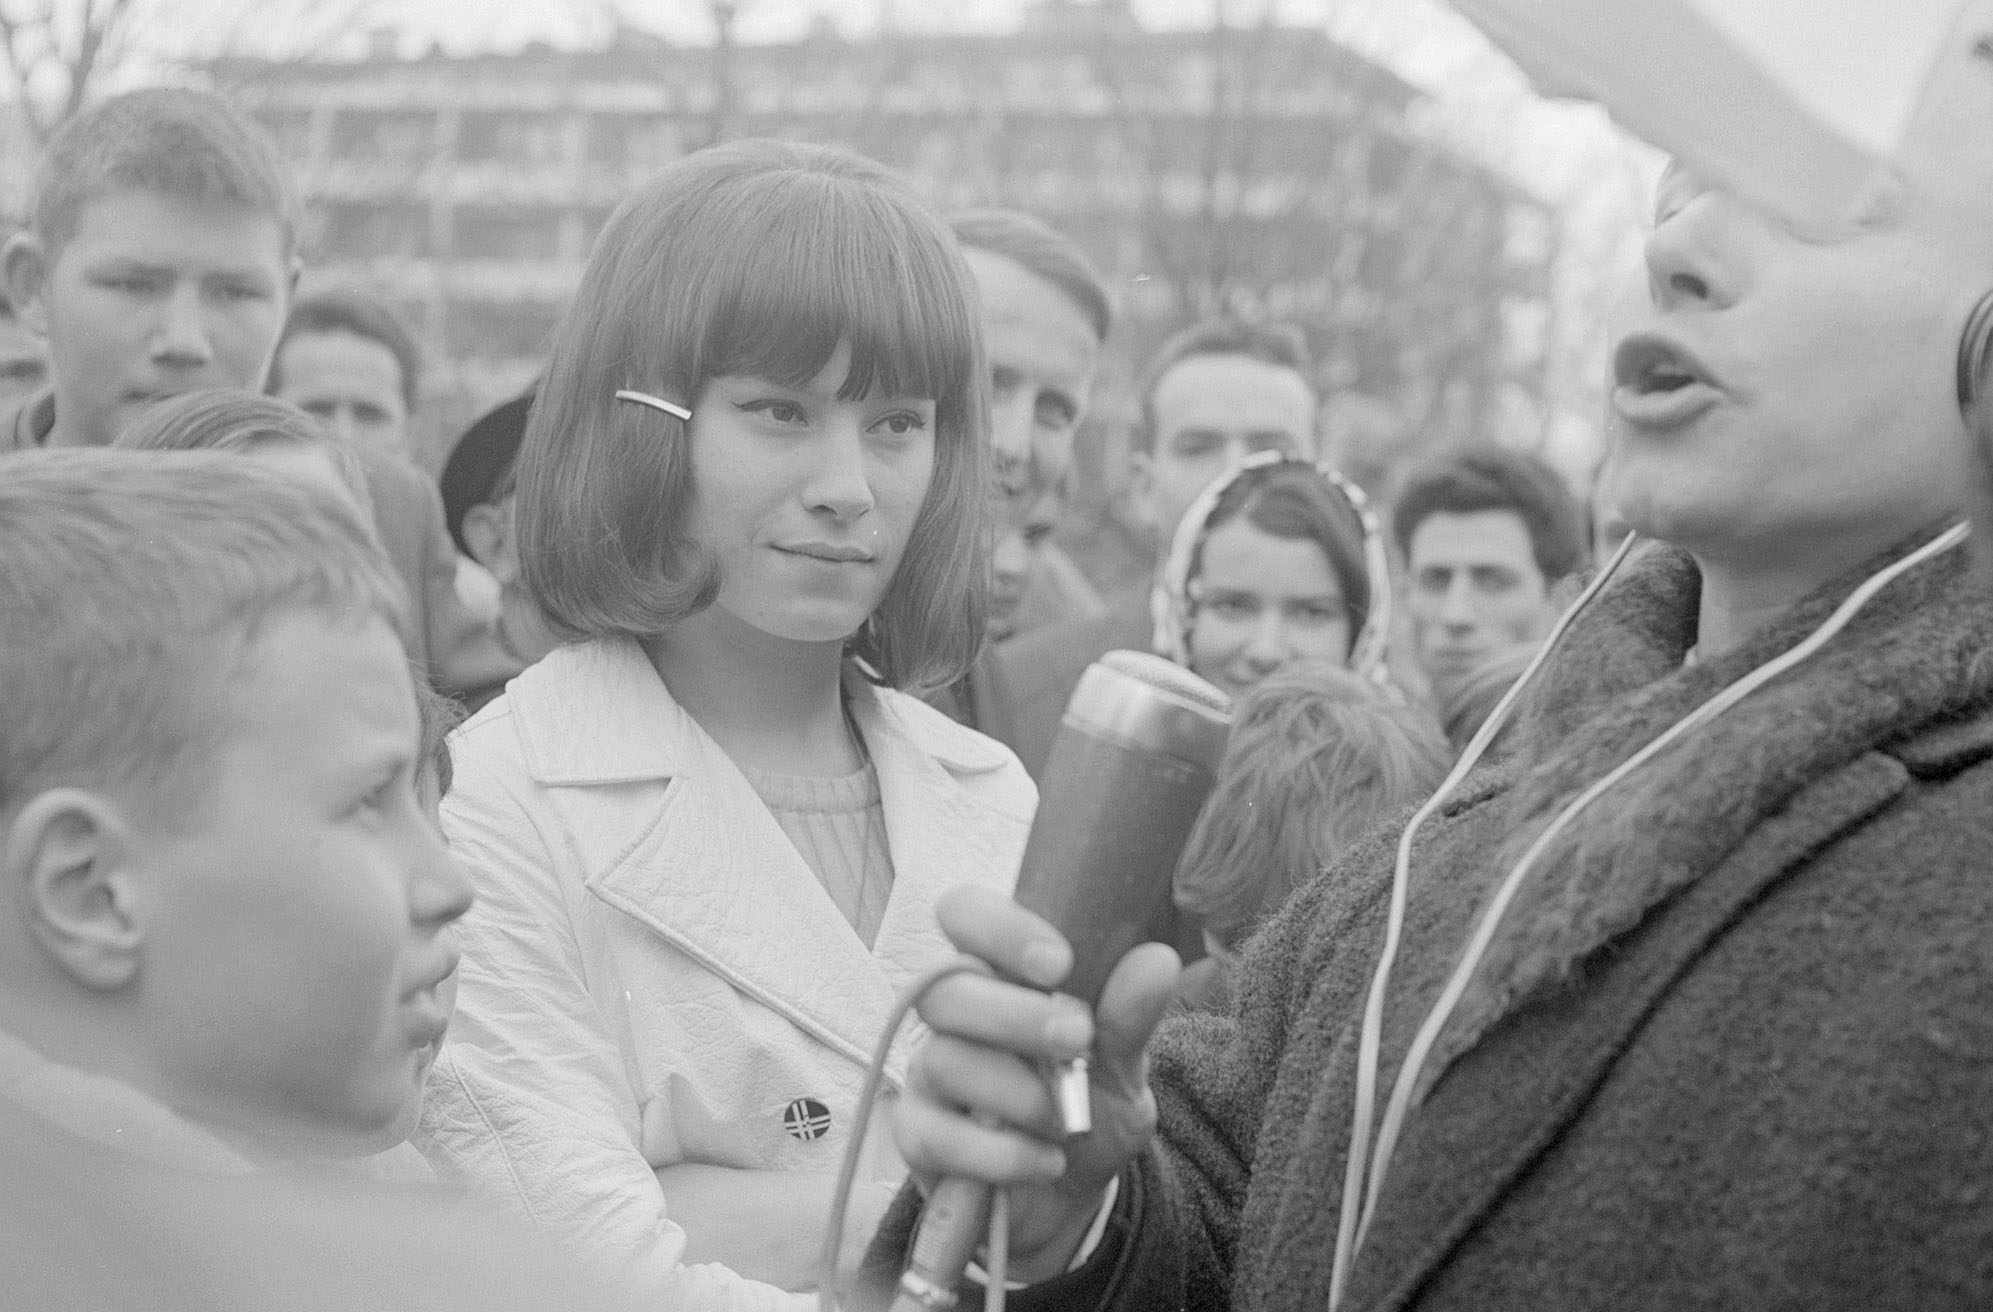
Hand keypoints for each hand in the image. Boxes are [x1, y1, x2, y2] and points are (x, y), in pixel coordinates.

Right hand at [893, 886, 1180, 1281]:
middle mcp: (953, 1015)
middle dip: (1015, 1016)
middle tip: (1078, 1040)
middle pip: (946, 989)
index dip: (999, 927)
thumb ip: (1130, 1017)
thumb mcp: (1123, 1066)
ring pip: (944, 1061)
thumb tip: (1157, 961)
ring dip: (1018, 1093)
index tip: (1059, 963)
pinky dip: (1000, 1153)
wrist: (1071, 1195)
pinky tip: (1045, 1161)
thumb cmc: (1089, 1107)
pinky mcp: (918, 1135)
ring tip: (1066, 1122)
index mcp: (998, 972)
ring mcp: (929, 1074)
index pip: (965, 914)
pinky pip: (935, 1135)